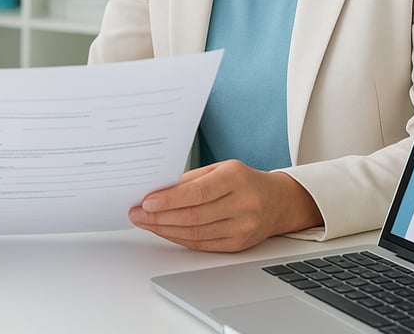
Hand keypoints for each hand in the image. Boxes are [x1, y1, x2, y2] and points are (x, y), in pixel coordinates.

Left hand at [128, 160, 321, 251]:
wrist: (277, 202)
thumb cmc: (242, 181)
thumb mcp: (220, 168)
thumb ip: (191, 179)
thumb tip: (157, 191)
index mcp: (236, 179)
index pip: (198, 192)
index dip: (169, 200)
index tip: (146, 201)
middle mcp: (243, 205)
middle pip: (194, 216)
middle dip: (159, 217)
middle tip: (137, 213)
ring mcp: (242, 228)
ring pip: (195, 234)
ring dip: (165, 230)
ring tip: (145, 223)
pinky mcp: (238, 245)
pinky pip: (202, 245)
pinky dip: (179, 239)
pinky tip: (164, 231)